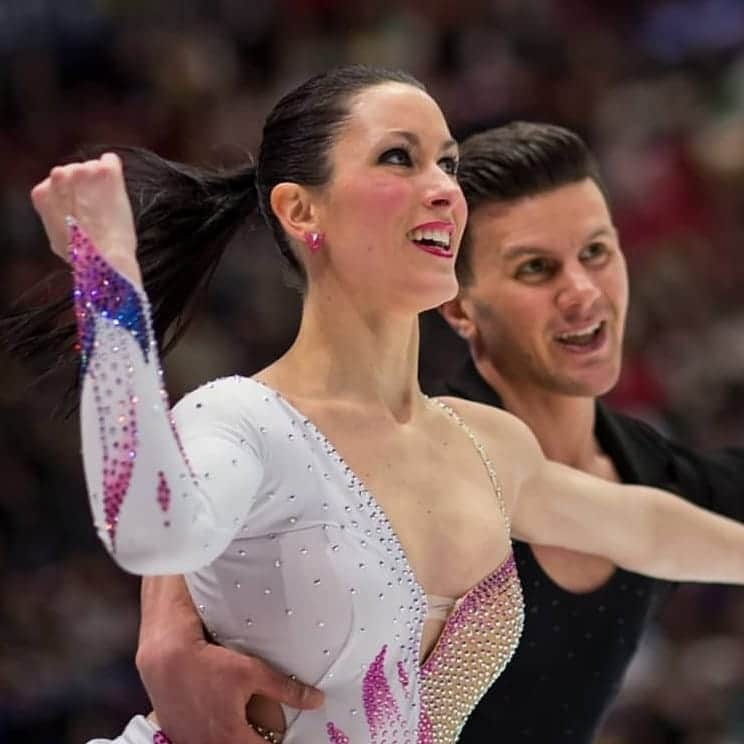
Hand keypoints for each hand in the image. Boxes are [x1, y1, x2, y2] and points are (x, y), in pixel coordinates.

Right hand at [30, 153, 141, 284]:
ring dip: (101, 183)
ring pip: (93, 168)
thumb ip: (55, 215)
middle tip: (97, 210)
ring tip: (107, 207)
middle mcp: (58, 175)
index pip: (57, 183)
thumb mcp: (55, 236)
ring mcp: (83, 171)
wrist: (105, 256)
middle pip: (75, 172)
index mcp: (42, 192)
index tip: (81, 210)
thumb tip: (62, 214)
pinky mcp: (106, 171)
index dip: (72, 197)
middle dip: (86, 187)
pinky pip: (111, 162)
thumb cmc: (82, 254)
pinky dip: (115, 173)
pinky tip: (117, 189)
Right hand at [136, 576, 323, 743]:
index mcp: (232, 738)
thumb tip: (316, 700)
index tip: (287, 739)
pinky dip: (216, 738)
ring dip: (237, 739)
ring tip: (248, 729)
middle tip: (269, 732)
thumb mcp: (252, 672)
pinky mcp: (178, 737)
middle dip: (258, 741)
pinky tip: (222, 724)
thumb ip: (286, 689)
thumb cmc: (210, 664)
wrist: (167, 659)